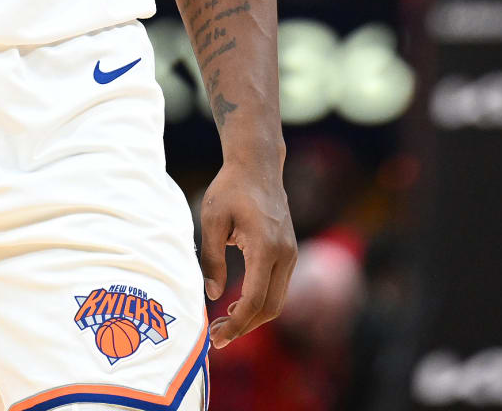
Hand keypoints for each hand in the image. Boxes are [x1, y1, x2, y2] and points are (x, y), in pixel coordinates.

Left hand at [198, 149, 296, 350]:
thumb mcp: (212, 219)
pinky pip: (278, 287)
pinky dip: (260, 303)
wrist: (258, 165)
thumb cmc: (231, 188)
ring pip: (277, 300)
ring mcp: (290, 252)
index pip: (255, 298)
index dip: (237, 322)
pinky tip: (237, 305)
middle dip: (244, 326)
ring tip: (222, 323)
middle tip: (216, 336)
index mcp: (265, 245)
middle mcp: (284, 252)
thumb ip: (211, 259)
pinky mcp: (288, 251)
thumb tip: (213, 294)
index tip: (217, 335)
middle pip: (270, 307)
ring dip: (252, 317)